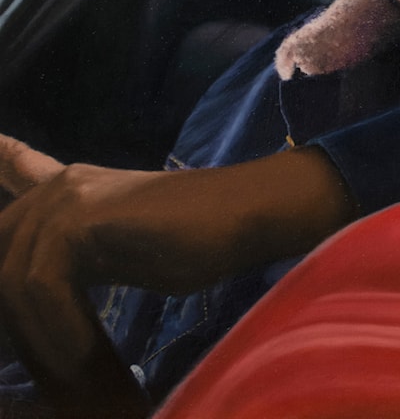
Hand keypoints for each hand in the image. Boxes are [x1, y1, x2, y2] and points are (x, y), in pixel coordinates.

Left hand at [0, 137, 353, 414]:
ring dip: (43, 341)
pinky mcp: (81, 216)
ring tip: (77, 376)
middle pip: (2, 259)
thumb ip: (82, 263)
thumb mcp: (125, 255)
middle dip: (18, 320)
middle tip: (59, 364)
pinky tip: (86, 357)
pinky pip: (44, 287)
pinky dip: (62, 333)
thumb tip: (48, 297)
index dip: (1, 157)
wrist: (241, 213)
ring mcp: (67, 196)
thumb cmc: (199, 240)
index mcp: (71, 189)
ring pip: (16, 282)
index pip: (17, 169)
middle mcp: (60, 186)